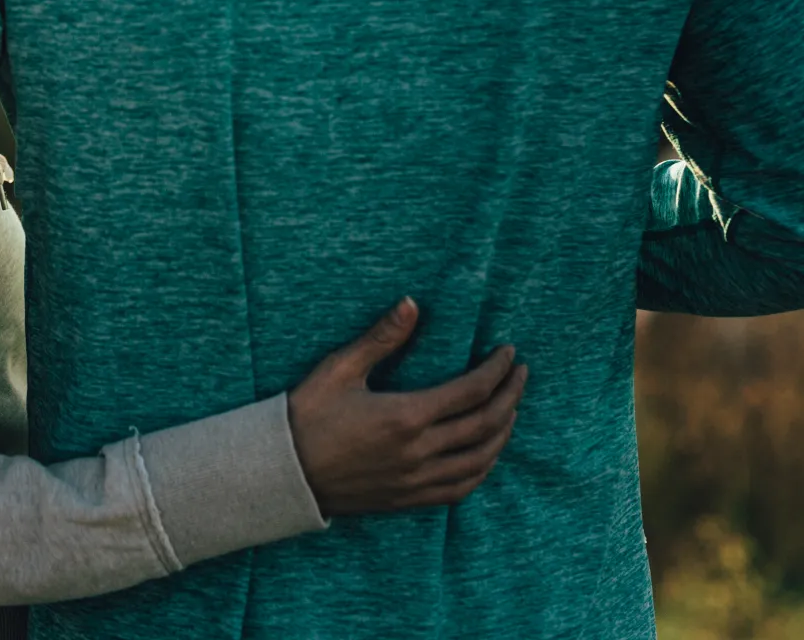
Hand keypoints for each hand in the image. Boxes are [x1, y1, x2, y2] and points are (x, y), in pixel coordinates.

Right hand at [286, 298, 526, 516]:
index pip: (472, 391)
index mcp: (406, 415)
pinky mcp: (410, 498)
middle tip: (520, 375)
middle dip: (511, 396)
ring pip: (481, 459)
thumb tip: (411, 304)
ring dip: (503, 432)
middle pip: (486, 424)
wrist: (283, 472)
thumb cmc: (307, 416)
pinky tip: (487, 453)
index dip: (496, 370)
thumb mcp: (339, 370)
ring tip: (510, 409)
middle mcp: (419, 451)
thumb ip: (380, 338)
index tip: (508, 352)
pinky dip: (483, 468)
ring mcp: (417, 480)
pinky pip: (462, 488)